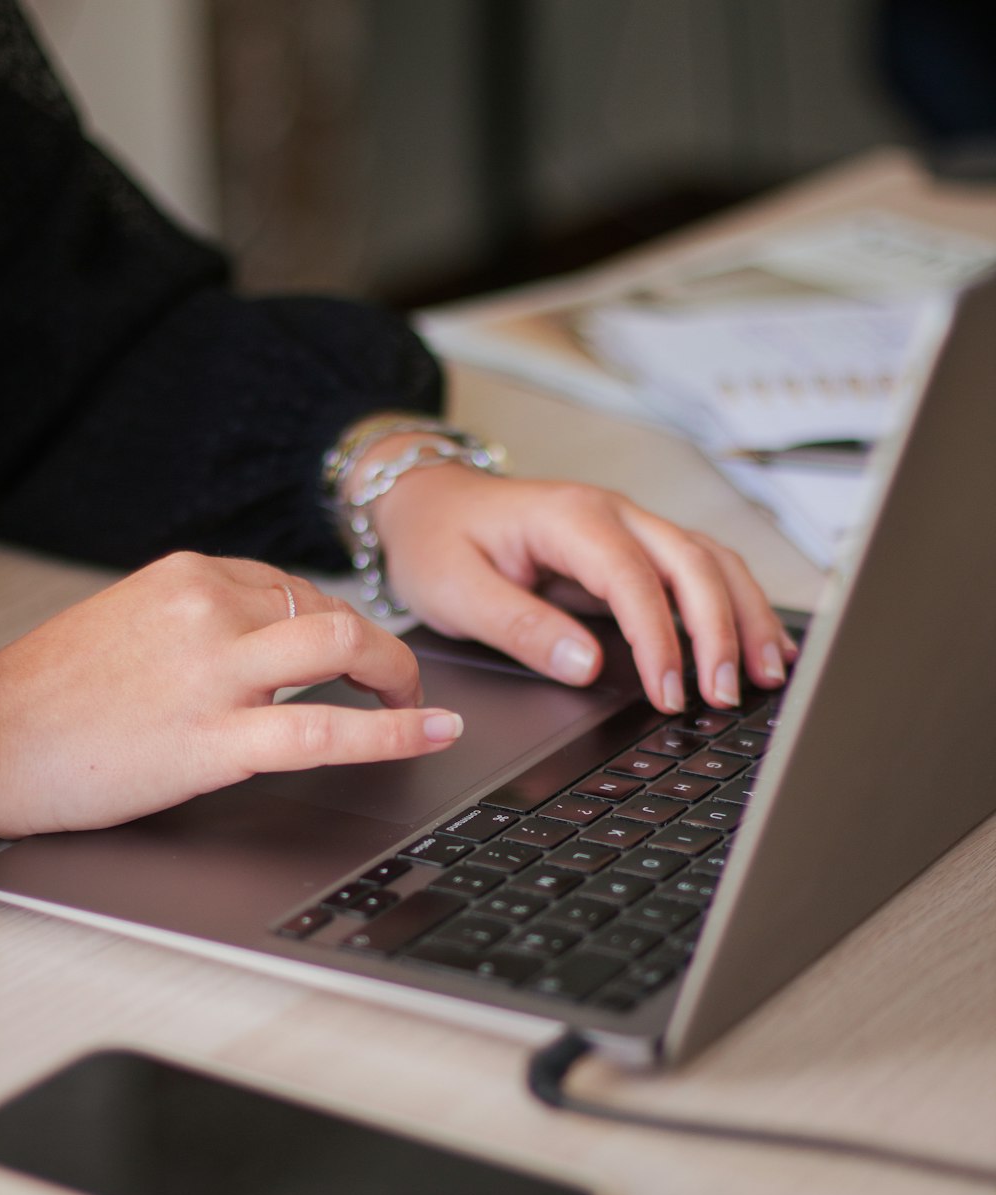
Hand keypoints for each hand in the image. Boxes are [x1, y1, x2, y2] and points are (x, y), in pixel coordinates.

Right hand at [0, 551, 462, 837]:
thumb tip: (255, 638)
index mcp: (186, 576)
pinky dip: (392, 732)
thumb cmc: (48, 696)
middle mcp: (206, 608)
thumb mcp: (124, 626)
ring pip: (342, 645)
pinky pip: (325, 728)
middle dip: (379, 648)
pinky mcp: (214, 736)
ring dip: (395, 674)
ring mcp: (213, 671)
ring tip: (414, 706)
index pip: (293, 585)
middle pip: (330, 607)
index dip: (338, 624)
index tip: (355, 653)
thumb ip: (194, 622)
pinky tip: (429, 734)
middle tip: (395, 683)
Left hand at [372, 460, 796, 713]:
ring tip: (770, 673)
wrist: (426, 500)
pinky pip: (699, 571)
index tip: (671, 693)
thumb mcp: (455, 589)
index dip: (660, 640)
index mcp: (569, 519)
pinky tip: (759, 642)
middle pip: (693, 564)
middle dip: (721, 630)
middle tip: (729, 694)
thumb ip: (519, 627)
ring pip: (711, 562)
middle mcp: (612, 514)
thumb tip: (583, 665)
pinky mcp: (634, 549)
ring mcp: (629, 528)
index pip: (634, 579)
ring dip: (745, 615)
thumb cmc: (437, 539)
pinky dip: (735, 605)